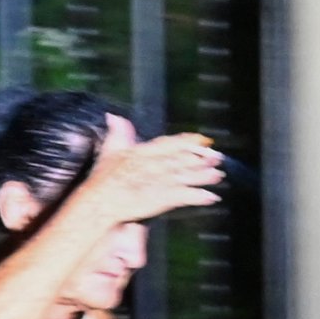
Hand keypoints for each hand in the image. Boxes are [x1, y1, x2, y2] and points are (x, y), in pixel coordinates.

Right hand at [77, 124, 222, 226]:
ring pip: (188, 176)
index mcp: (144, 151)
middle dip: (202, 159)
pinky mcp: (164, 198)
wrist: (100, 202)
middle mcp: (155, 163)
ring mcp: (161, 181)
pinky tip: (212, 197)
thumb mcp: (109, 151)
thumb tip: (115, 116)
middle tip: (218, 158)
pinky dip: (200, 196)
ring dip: (205, 176)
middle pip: (183, 159)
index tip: (203, 140)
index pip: (170, 143)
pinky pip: (186, 196)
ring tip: (219, 176)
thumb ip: (118, 134)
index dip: (188, 141)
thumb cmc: (103, 180)